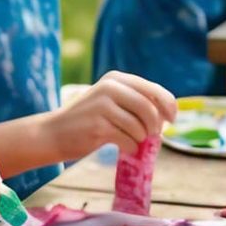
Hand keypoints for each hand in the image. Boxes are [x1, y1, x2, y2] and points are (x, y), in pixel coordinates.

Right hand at [50, 71, 176, 159]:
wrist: (54, 133)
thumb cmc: (88, 119)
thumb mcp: (111, 101)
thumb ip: (136, 102)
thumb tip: (168, 116)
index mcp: (116, 78)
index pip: (154, 89)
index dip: (169, 105)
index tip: (172, 119)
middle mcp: (110, 87)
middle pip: (149, 108)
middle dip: (155, 125)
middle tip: (151, 135)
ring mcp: (103, 106)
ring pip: (140, 126)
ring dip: (141, 138)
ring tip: (131, 139)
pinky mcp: (98, 126)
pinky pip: (128, 140)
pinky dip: (131, 147)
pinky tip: (124, 146)